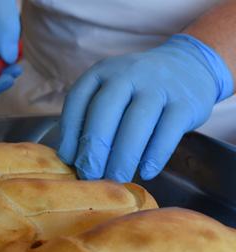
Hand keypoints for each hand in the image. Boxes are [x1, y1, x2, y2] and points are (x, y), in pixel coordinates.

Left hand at [58, 34, 233, 181]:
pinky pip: (167, 133)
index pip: (77, 100)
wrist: (189, 66)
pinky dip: (155, 156)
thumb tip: (73, 158)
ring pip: (135, 124)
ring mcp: (158, 86)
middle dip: (94, 149)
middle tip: (90, 175)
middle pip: (104, 112)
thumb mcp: (112, 90)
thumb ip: (92, 115)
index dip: (69, 132)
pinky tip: (146, 173)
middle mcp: (128, 74)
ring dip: (122, 157)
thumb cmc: (138, 90)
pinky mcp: (186, 103)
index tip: (68, 159)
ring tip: (116, 180)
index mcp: (102, 71)